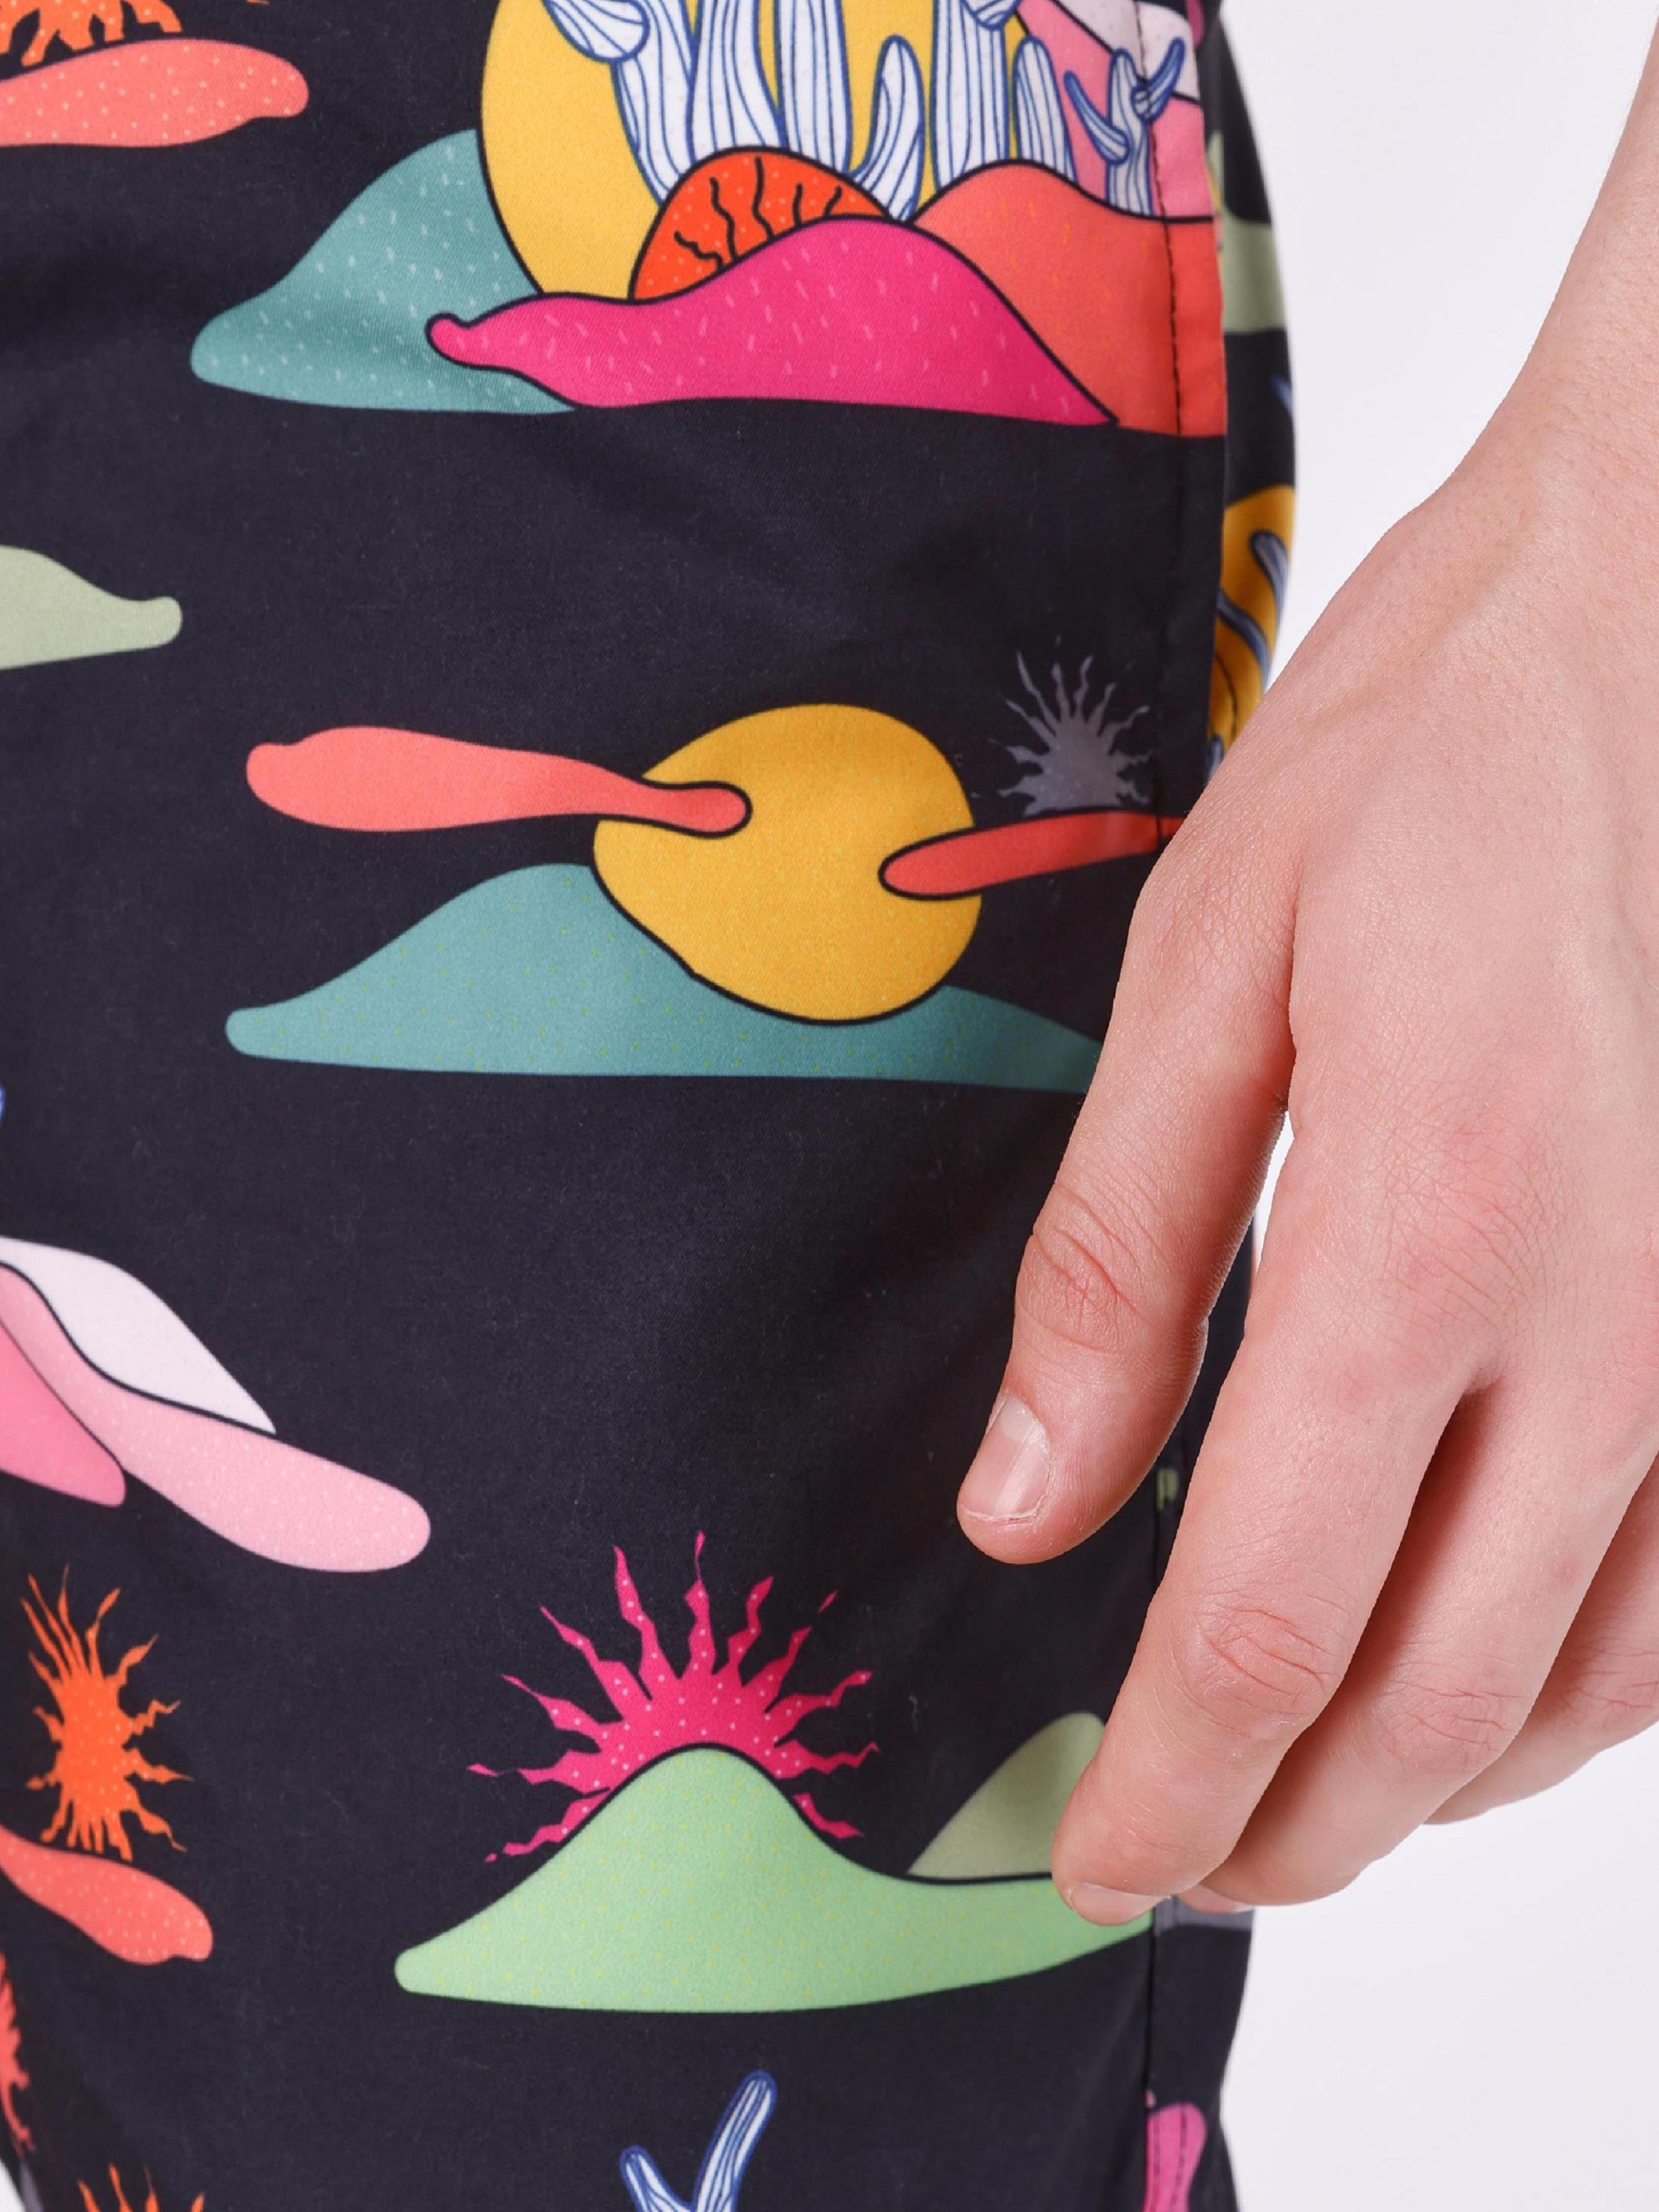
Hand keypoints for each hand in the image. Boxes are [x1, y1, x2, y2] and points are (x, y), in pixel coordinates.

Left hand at [956, 64, 1658, 1918]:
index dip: (1170, 1776)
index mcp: (1423, 1236)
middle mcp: (1609, 1332)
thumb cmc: (1434, 755)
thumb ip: (1118, 1261)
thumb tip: (1027, 1504)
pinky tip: (1483, 1688)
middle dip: (1289, 1830)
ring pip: (1584, 1686)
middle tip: (1173, 1868)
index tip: (1085, 1854)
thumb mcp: (1213, 968)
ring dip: (1428, 1790)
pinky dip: (1569, 1695)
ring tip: (1302, 1810)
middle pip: (1437, 1705)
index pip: (1273, 1618)